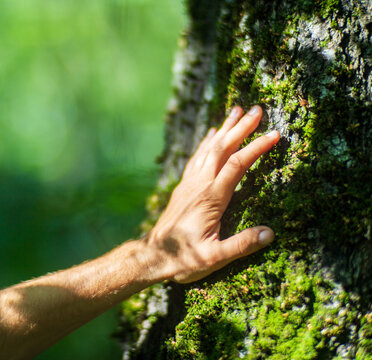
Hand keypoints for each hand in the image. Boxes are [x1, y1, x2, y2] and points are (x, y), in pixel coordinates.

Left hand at [147, 105, 279, 282]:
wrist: (153, 255)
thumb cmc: (184, 259)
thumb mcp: (214, 257)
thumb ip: (241, 245)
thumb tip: (270, 233)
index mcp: (211, 199)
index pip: (238, 165)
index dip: (256, 148)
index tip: (275, 134)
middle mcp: (199, 185)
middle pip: (222, 149)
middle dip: (241, 128)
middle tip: (256, 109)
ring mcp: (190, 184)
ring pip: (209, 149)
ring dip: (224, 129)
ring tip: (236, 110)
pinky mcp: (184, 187)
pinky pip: (197, 158)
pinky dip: (207, 142)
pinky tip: (211, 134)